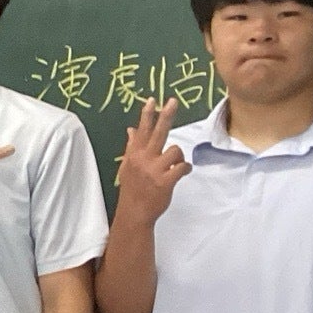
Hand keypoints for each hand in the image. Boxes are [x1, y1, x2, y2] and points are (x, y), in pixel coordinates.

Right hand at [113, 98, 188, 223]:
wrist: (134, 212)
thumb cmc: (133, 188)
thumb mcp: (128, 166)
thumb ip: (131, 146)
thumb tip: (131, 129)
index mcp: (134, 155)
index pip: (141, 130)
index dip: (147, 115)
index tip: (152, 100)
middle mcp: (143, 159)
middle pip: (157, 133)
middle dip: (165, 116)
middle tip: (173, 101)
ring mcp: (154, 170)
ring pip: (175, 151)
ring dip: (178, 158)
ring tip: (173, 168)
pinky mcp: (165, 180)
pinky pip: (183, 167)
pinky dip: (184, 170)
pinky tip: (180, 174)